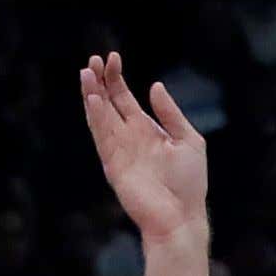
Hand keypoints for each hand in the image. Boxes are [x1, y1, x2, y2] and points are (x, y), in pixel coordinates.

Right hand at [77, 52, 206, 243]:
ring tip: (86, 73)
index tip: (112, 58)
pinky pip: (102, 137)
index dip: (116, 78)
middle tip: (93, 59)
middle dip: (100, 81)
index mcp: (146, 130)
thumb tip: (154, 86)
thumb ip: (170, 114)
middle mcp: (129, 138)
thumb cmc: (189, 184)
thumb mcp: (188, 139)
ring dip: (92, 95)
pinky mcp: (114, 166)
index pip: (124, 99)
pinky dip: (96, 118)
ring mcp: (119, 151)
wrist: (181, 217)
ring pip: (101, 117)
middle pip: (108, 104)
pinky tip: (92, 99)